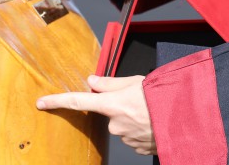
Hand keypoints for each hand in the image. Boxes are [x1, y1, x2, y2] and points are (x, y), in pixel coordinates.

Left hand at [37, 75, 155, 155]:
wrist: (187, 118)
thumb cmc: (163, 96)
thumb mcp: (136, 81)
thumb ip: (110, 83)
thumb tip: (91, 81)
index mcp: (112, 104)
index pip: (78, 102)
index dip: (57, 101)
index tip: (41, 103)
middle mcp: (115, 124)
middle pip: (109, 112)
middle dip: (120, 105)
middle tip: (141, 98)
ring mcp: (126, 138)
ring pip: (122, 124)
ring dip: (133, 117)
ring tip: (152, 109)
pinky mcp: (137, 147)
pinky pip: (132, 135)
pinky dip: (140, 127)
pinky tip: (153, 120)